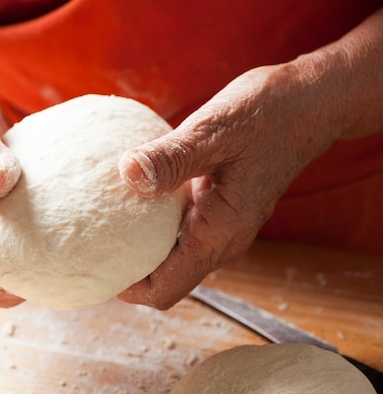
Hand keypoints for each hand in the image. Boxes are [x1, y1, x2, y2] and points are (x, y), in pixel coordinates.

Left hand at [117, 63, 342, 309]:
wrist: (307, 103)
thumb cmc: (269, 115)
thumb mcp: (216, 130)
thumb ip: (172, 157)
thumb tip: (127, 173)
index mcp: (220, 232)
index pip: (168, 289)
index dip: (129, 290)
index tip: (94, 269)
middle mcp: (220, 238)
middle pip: (164, 277)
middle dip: (125, 268)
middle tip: (86, 243)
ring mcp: (218, 224)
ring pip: (169, 253)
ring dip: (136, 244)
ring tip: (99, 222)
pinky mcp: (214, 206)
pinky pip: (177, 228)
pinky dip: (150, 221)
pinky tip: (128, 196)